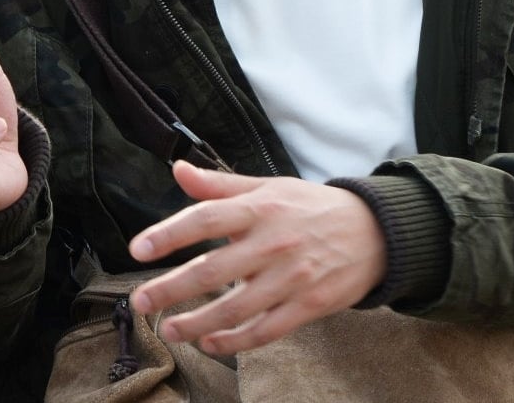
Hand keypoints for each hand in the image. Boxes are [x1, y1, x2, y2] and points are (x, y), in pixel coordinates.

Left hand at [127, 161, 386, 354]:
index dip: (168, 234)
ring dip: (197, 324)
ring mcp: (292, 277)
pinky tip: (210, 343)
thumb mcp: (269, 187)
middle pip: (213, 270)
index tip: (138, 250)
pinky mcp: (309, 305)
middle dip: (171, 289)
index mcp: (260, 208)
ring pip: (236, 308)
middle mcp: (273, 242)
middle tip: (140, 302)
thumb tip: (178, 170)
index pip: (205, 219)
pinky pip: (266, 330)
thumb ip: (220, 184)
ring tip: (170, 330)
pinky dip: (235, 341)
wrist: (376, 231)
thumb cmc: (312, 208)